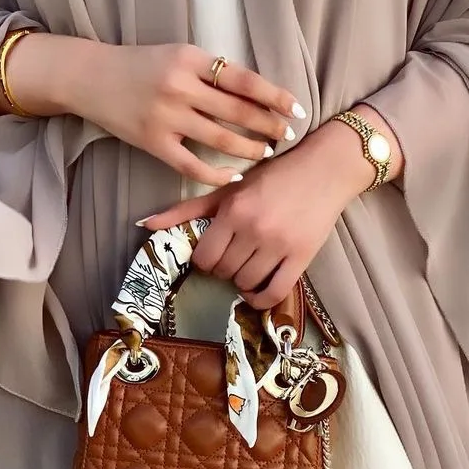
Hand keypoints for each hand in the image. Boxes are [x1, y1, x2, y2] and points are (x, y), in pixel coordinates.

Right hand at [0, 35, 304, 189]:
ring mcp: (166, 117)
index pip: (243, 79)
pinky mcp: (154, 143)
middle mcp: (180, 87)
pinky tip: (236, 175)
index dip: (273, 96)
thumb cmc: (141, 65)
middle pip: (238, 111)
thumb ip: (211, 71)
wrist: (91, 77)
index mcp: (190, 58)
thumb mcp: (178, 55)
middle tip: (287, 135)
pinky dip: (218, 172)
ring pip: (221, 139)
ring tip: (266, 152)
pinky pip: (194, 165)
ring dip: (249, 149)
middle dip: (268, 126)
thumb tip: (257, 93)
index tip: (295, 108)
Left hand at [141, 119, 376, 307]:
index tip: (213, 254)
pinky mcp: (302, 257)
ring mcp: (279, 245)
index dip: (205, 261)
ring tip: (247, 268)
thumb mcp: (228, 189)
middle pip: (224, 271)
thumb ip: (187, 209)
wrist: (324, 170)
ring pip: (247, 282)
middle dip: (224, 269)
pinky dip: (261, 299)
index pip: (205, 257)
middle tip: (232, 258)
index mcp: (234, 210)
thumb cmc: (274, 176)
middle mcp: (255, 229)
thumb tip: (144, 225)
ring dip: (242, 282)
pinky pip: (275, 293)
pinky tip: (258, 288)